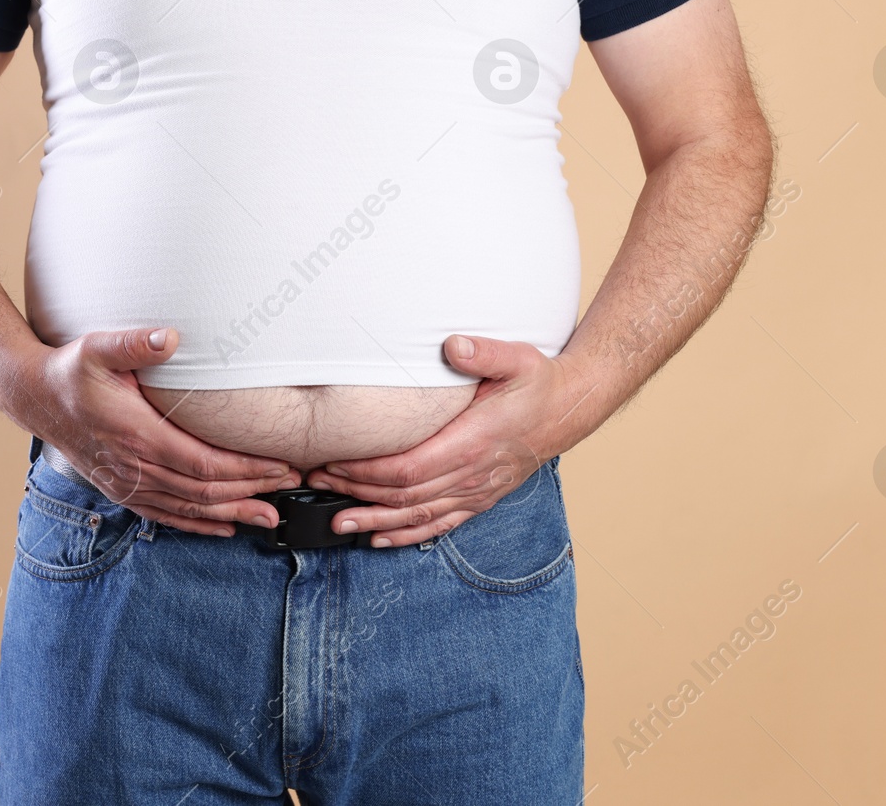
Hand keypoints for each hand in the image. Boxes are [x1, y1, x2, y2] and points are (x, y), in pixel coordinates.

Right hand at [9, 328, 302, 536]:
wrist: (35, 397)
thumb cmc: (70, 372)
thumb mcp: (96, 348)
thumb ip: (134, 344)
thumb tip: (169, 337)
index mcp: (136, 435)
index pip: (202, 463)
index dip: (244, 469)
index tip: (278, 465)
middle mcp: (133, 466)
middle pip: (203, 491)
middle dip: (250, 492)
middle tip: (289, 489)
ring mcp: (127, 482)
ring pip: (188, 508)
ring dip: (231, 513)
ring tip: (269, 516)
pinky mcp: (122, 488)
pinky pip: (166, 515)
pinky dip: (198, 524)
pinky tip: (224, 526)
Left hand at [304, 335, 593, 547]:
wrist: (567, 410)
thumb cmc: (536, 383)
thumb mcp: (516, 358)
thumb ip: (483, 353)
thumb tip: (453, 345)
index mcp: (472, 443)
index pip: (408, 468)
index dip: (366, 472)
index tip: (333, 464)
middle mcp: (471, 475)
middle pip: (404, 496)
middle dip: (356, 493)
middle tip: (317, 485)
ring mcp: (475, 492)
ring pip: (417, 517)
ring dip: (375, 522)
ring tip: (337, 523)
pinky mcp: (479, 499)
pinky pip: (439, 525)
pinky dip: (407, 535)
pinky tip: (381, 539)